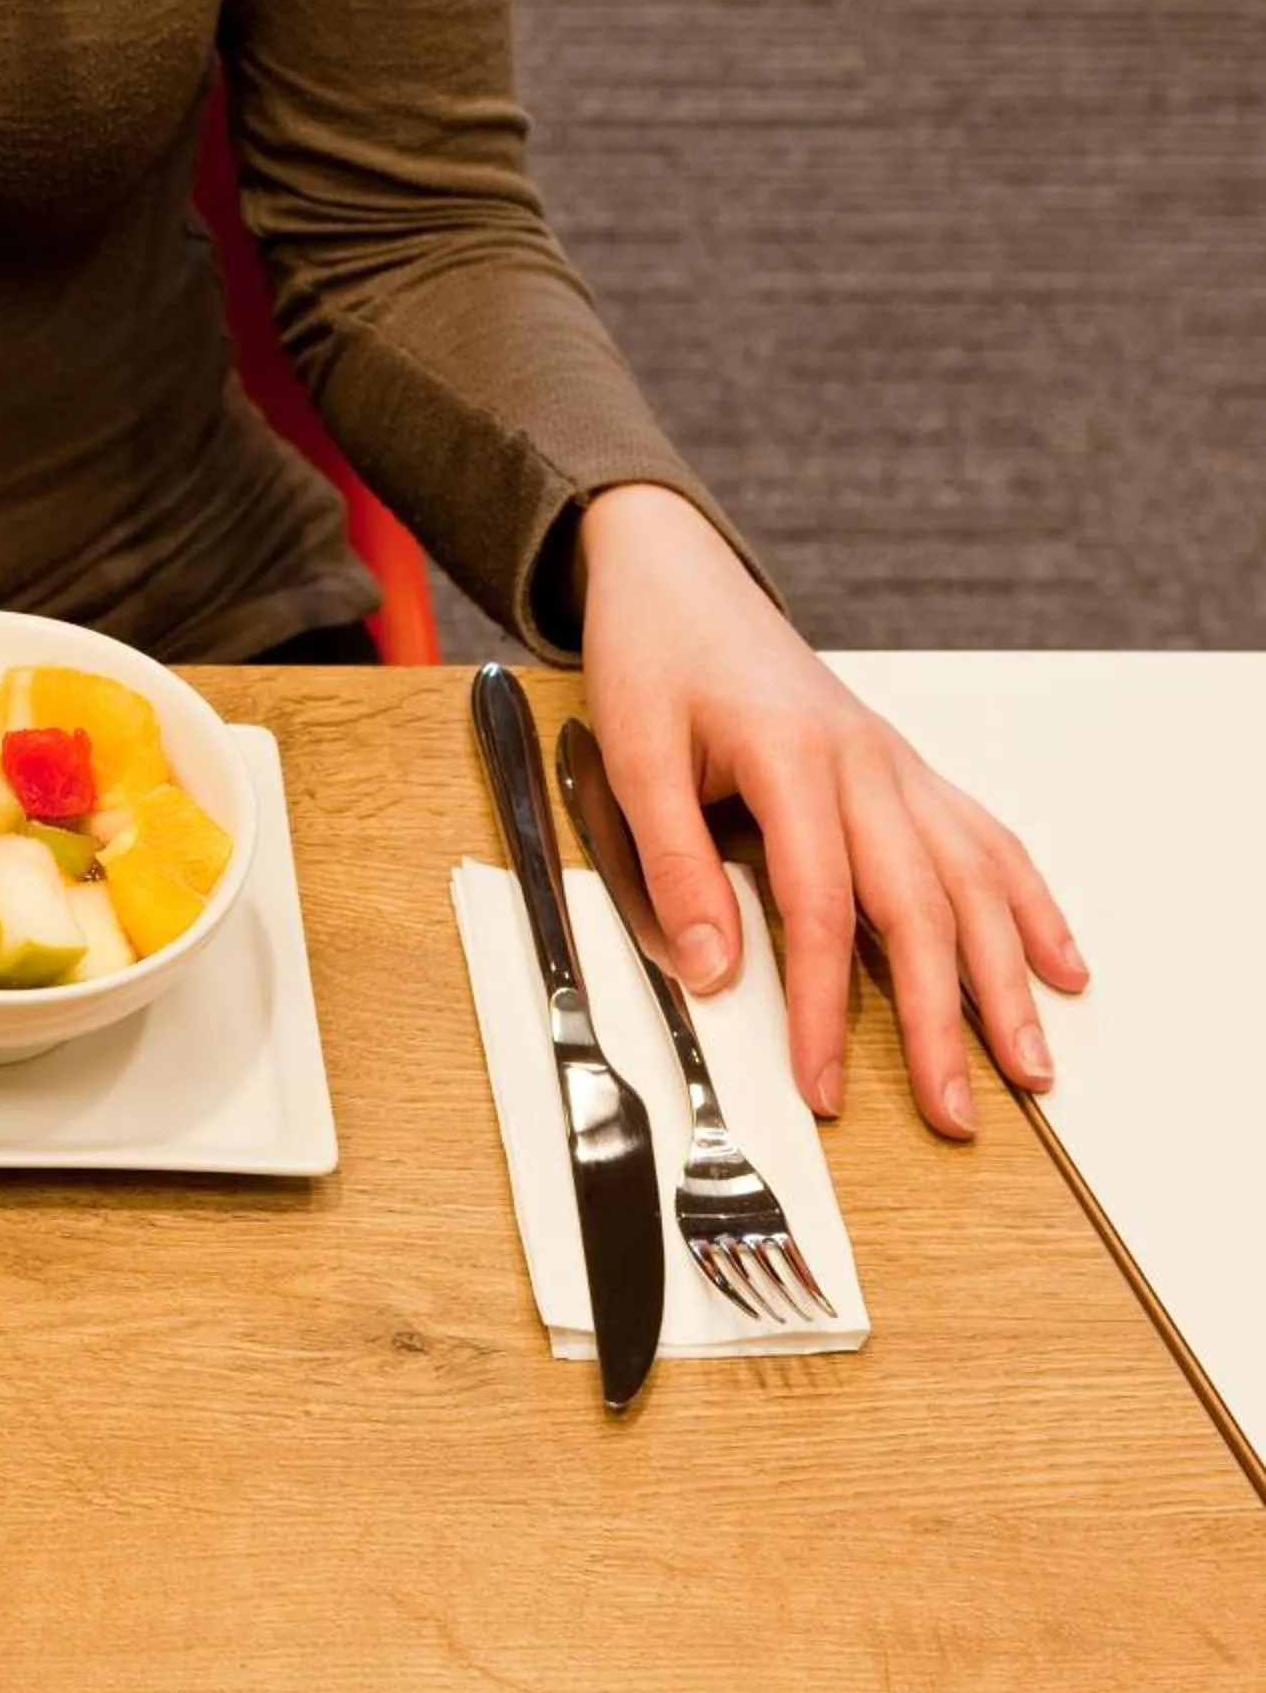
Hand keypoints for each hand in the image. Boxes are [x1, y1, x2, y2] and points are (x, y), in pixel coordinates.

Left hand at [576, 484, 1086, 1137]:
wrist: (679, 579)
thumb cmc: (655, 660)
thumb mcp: (633, 756)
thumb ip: (672, 863)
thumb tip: (711, 970)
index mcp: (794, 761)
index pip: (823, 910)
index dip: (825, 1008)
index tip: (821, 1086)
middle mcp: (865, 765)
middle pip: (920, 911)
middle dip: (945, 1022)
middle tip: (953, 1113)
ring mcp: (895, 766)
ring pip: (973, 883)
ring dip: (1007, 980)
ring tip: (1033, 1065)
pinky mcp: (904, 768)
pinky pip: (985, 839)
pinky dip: (1028, 905)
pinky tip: (1060, 964)